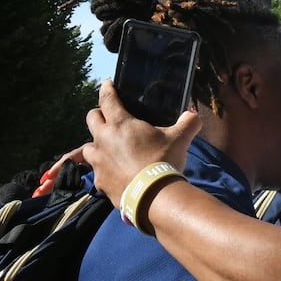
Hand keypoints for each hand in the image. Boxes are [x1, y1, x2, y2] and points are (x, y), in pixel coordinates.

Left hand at [82, 80, 200, 199]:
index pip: (107, 98)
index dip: (107, 89)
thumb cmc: (164, 162)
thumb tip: (194, 115)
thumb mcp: (180, 139)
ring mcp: (99, 162)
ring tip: (104, 148)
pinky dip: (102, 171)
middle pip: (91, 118)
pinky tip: (111, 174)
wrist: (155, 196)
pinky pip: (96, 173)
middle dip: (98, 115)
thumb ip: (188, 123)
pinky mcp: (100, 181)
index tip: (107, 84)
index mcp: (120, 123)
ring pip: (87, 147)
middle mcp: (103, 139)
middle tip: (107, 116)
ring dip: (94, 145)